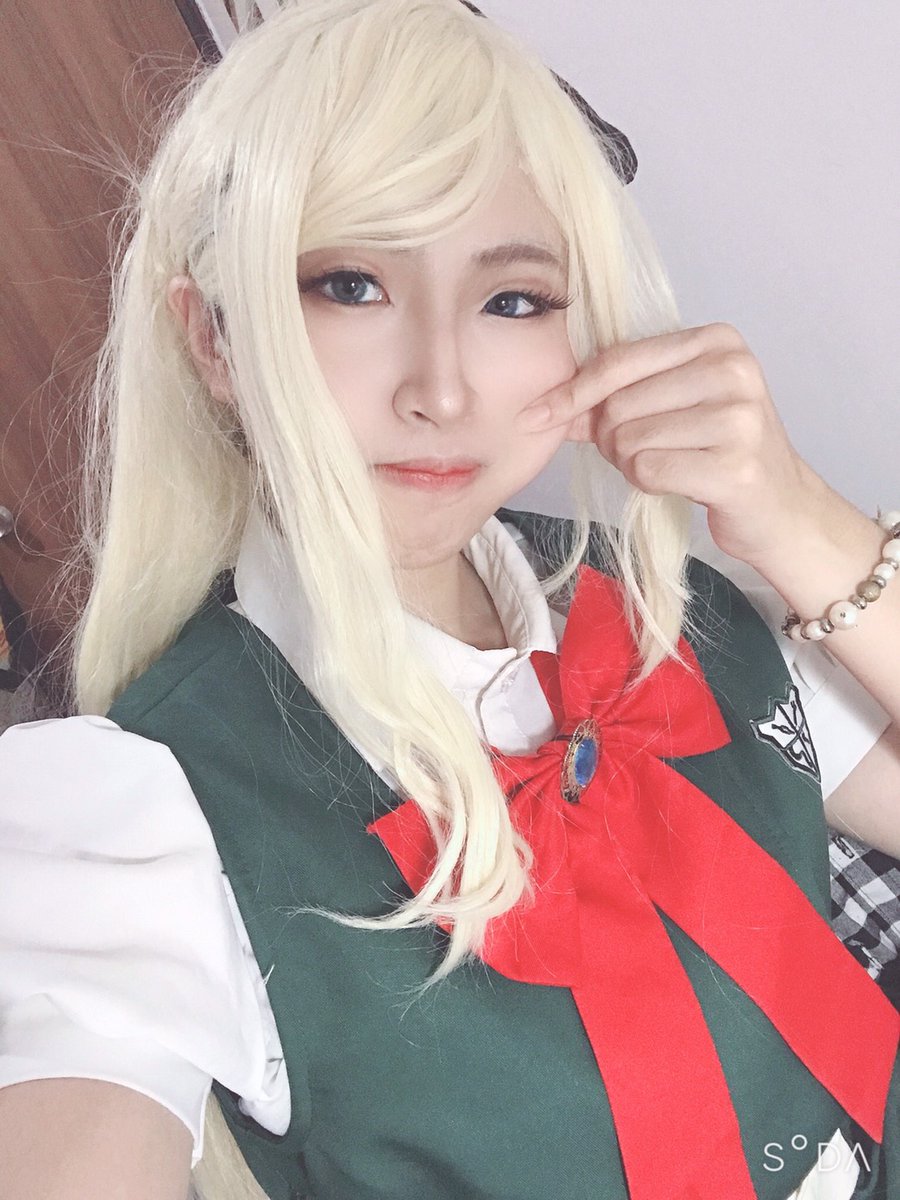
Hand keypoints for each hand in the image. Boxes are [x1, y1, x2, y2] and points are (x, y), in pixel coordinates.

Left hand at [517, 322, 824, 566]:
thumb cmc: (719, 452)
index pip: (619, 360)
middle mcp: (732, 370)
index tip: (537, 414)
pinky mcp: (735, 467)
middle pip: (618, 404)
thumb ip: (613, 398)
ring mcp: (739, 418)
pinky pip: (648, 471)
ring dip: (631, 463)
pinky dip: (647, 483)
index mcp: (716, 340)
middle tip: (640, 452)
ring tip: (667, 465)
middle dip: (611, 438)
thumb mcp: (673, 407)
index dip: (573, 392)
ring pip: (629, 440)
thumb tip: (546, 405)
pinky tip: (676, 482)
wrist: (781, 507)